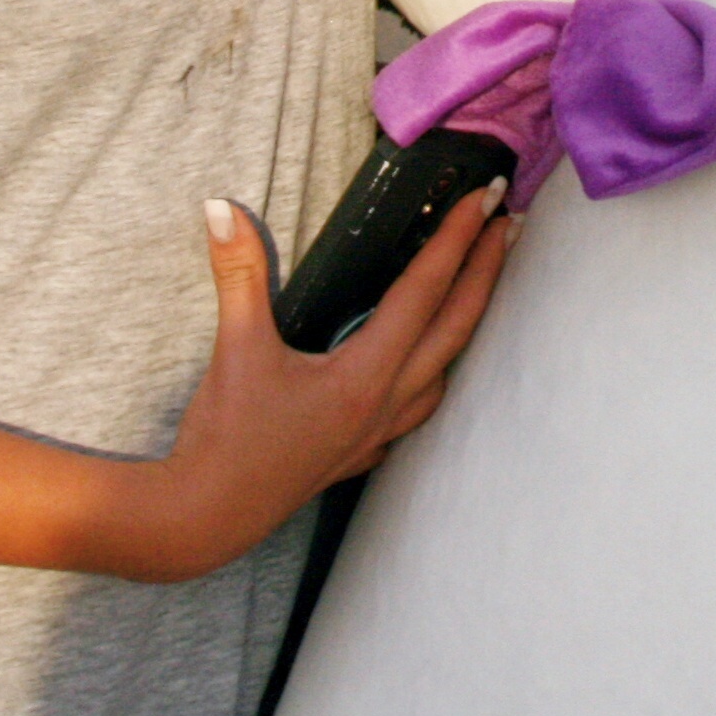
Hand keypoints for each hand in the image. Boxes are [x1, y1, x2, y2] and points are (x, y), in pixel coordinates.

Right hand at [134, 180, 515, 580]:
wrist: (206, 518)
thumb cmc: (224, 440)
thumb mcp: (234, 349)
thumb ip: (239, 274)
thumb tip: (223, 210)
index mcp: (363, 375)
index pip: (424, 292)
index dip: (456, 240)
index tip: (484, 197)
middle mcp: (384, 404)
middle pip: (455, 327)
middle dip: (487, 271)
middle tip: (509, 223)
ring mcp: (376, 432)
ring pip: (444, 370)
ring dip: (467, 323)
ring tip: (478, 285)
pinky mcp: (359, 451)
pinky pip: (416, 407)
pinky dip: (432, 375)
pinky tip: (422, 365)